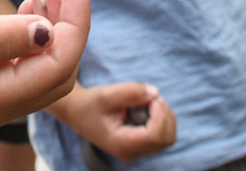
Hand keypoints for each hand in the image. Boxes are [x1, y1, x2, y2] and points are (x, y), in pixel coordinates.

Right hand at [48, 81, 177, 158]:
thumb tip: (155, 93)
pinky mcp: (138, 145)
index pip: (155, 135)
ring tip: (147, 102)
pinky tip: (147, 108)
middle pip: (166, 138)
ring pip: (167, 137)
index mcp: (121, 144)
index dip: (160, 114)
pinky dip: (161, 119)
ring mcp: (135, 151)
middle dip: (165, 115)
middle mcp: (130, 152)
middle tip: (152, 98)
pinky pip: (162, 135)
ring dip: (164, 116)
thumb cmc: (90, 103)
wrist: (77, 112)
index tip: (152, 97)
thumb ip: (131, 92)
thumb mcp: (107, 93)